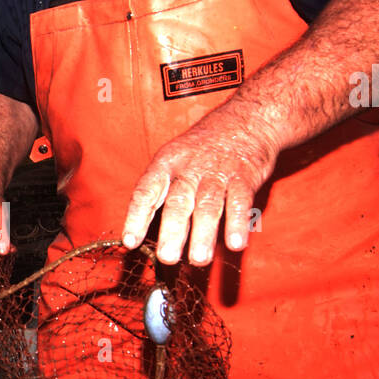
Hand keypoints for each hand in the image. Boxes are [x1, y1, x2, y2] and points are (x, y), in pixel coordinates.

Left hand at [122, 101, 281, 265]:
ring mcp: (217, 173)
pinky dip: (238, 223)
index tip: (130, 241)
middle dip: (172, 232)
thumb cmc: (204, 147)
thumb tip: (144, 234)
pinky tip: (235, 243)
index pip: (146, 191)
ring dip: (204, 234)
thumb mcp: (175, 159)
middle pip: (178, 202)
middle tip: (167, 258)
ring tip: (199, 259)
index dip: (136, 217)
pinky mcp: (244, 177)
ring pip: (208, 205)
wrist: (247, 118)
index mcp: (166, 163)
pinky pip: (240, 202)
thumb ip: (162, 193)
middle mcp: (189, 168)